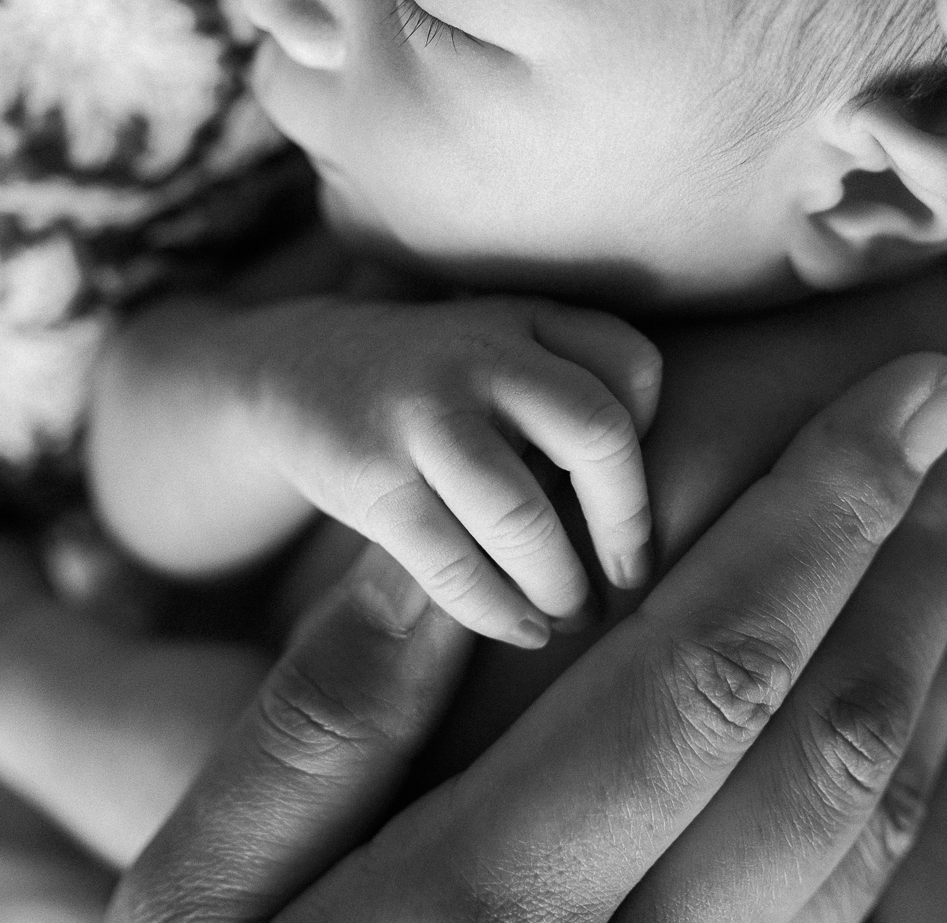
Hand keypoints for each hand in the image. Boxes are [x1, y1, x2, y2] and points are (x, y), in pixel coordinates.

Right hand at [112, 350, 946, 922]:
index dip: (818, 517)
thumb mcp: (211, 889)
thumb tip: (429, 565)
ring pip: (875, 815)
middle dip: (920, 551)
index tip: (900, 394)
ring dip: (945, 639)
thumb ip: (316, 732)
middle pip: (830, 733)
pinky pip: (859, 886)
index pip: (699, 673)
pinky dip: (917, 752)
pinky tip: (926, 659)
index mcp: (493, 905)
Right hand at [249, 295, 661, 648]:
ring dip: (560, 583)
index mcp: (527, 316)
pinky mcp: (369, 477)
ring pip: (522, 514)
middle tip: (630, 577)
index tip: (631, 501)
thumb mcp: (506, 346)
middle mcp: (480, 352)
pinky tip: (520, 629)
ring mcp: (420, 412)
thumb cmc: (436, 383)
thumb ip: (576, 386)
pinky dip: (497, 610)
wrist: (294, 371)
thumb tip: (652, 506)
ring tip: (571, 615)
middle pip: (597, 431)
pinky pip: (451, 563)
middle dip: (625, 522)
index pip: (633, 367)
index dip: (652, 442)